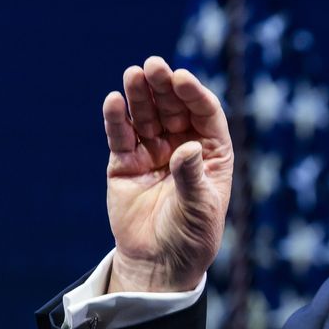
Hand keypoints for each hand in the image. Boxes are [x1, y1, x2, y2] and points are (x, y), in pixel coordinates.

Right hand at [103, 56, 232, 292]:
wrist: (159, 263)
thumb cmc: (191, 236)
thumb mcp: (200, 208)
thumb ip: (192, 177)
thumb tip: (187, 148)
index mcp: (212, 153)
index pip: (205, 115)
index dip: (194, 94)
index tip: (182, 78)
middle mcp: (183, 146)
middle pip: (174, 108)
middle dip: (165, 87)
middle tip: (154, 65)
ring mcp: (153, 152)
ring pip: (147, 116)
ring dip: (140, 95)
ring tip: (134, 73)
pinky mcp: (124, 163)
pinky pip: (121, 136)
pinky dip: (117, 118)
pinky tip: (115, 100)